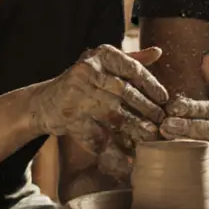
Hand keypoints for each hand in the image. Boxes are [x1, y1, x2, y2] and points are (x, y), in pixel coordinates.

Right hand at [30, 45, 168, 178]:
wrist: (44, 103)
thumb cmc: (81, 83)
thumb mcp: (103, 65)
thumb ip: (130, 60)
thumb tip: (158, 52)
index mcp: (99, 56)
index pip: (132, 69)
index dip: (151, 85)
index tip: (164, 99)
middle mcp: (87, 71)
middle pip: (126, 93)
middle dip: (147, 109)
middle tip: (162, 122)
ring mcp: (77, 95)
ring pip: (114, 115)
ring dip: (135, 128)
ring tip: (150, 136)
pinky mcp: (70, 118)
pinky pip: (98, 135)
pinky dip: (114, 148)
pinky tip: (128, 157)